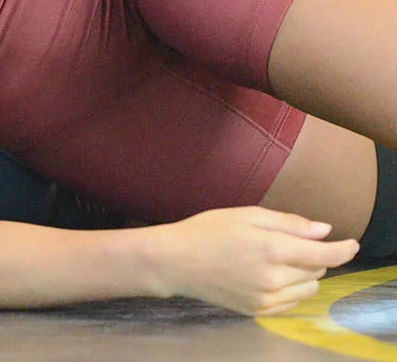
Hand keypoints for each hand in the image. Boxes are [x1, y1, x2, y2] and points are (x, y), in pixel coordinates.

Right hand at [148, 207, 358, 314]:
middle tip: (285, 244)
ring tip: (275, 262)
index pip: (324, 254)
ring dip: (303, 275)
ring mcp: (265, 297)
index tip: (352, 244)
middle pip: (317, 270)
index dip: (343, 249)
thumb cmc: (206, 231)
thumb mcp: (245, 215)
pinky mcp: (257, 310)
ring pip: (308, 289)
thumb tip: (324, 231)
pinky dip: (290, 290)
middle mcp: (273, 277)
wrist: (174, 261)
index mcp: (271, 248)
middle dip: (311, 256)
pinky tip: (268, 277)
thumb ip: (288, 223)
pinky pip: (292, 303)